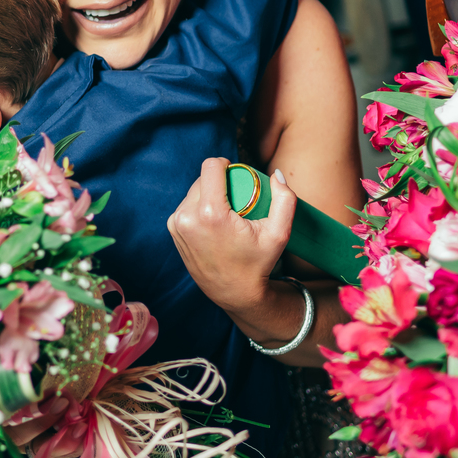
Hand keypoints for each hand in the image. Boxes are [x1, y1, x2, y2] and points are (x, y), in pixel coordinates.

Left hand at [167, 157, 297, 314]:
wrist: (234, 293)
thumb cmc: (258, 264)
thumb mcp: (279, 234)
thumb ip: (285, 200)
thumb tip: (276, 174)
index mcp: (210, 213)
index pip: (210, 167)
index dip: (224, 164)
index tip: (236, 173)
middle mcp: (187, 217)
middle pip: (202, 178)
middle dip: (220, 182)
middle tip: (237, 197)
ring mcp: (177, 224)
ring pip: (194, 191)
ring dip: (209, 193)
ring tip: (226, 209)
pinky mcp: (173, 230)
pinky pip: (187, 205)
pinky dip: (199, 206)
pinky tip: (213, 219)